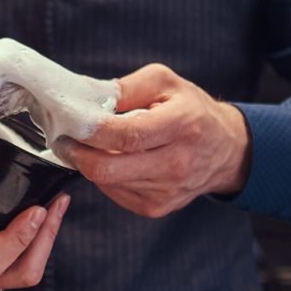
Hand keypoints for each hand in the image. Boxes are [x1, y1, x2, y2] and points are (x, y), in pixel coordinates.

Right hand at [0, 168, 69, 290]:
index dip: (16, 241)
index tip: (35, 211)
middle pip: (18, 274)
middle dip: (42, 240)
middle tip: (55, 203)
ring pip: (26, 272)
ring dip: (45, 240)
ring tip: (56, 204)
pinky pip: (23, 266)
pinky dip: (38, 242)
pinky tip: (43, 215)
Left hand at [55, 63, 251, 217]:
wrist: (227, 150)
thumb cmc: (192, 111)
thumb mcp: (165, 83)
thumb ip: (126, 87)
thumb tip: (87, 98)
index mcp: (182, 125)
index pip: (125, 135)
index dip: (90, 131)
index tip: (69, 123)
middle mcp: (176, 163)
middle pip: (108, 169)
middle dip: (77, 153)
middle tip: (64, 138)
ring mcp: (166, 191)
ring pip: (106, 181)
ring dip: (89, 163)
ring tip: (90, 145)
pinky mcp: (156, 207)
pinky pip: (114, 192)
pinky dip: (105, 176)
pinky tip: (114, 160)